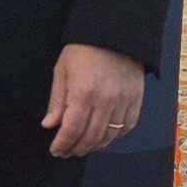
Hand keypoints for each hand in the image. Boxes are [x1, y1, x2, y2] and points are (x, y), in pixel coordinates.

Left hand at [42, 40, 144, 160]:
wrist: (115, 33)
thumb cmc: (84, 50)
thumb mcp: (62, 71)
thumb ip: (57, 100)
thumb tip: (49, 124)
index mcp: (83, 93)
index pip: (72, 129)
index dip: (63, 144)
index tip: (56, 150)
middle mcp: (105, 101)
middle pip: (90, 137)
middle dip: (76, 149)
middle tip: (67, 152)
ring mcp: (123, 101)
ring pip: (109, 135)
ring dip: (95, 146)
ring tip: (83, 148)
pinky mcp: (136, 99)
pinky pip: (127, 126)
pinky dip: (115, 136)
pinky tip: (105, 137)